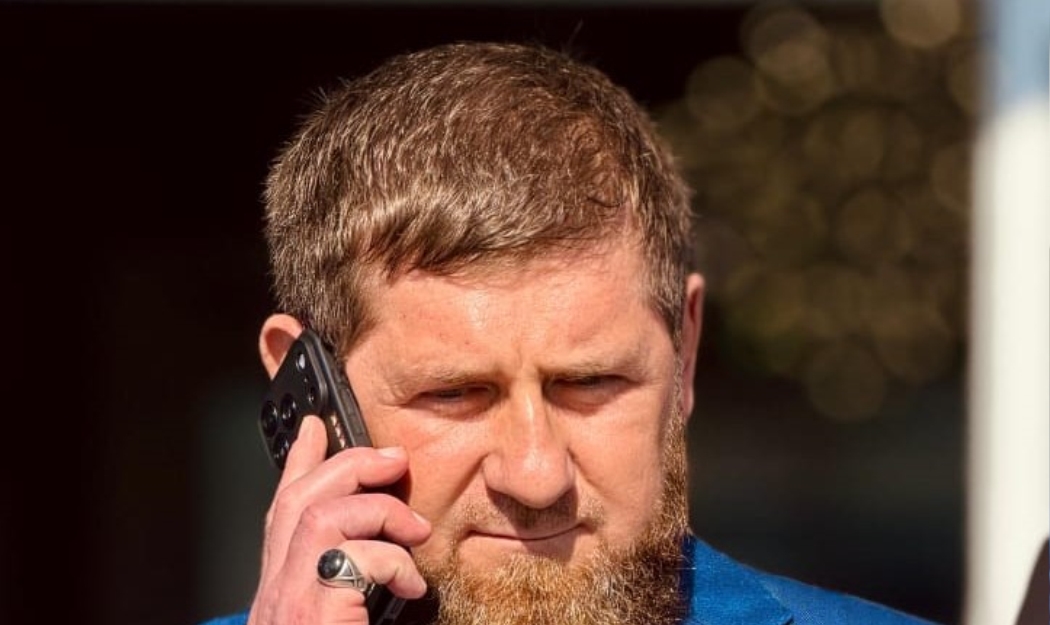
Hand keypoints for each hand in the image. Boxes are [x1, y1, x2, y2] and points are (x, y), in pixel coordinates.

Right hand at [246, 416, 431, 624]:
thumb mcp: (336, 612)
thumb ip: (346, 578)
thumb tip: (383, 541)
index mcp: (282, 588)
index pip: (283, 512)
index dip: (299, 463)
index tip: (315, 428)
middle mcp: (276, 593)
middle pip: (299, 500)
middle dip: (349, 465)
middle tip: (395, 461)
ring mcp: (291, 601)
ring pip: (321, 518)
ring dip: (378, 510)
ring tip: (416, 530)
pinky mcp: (314, 615)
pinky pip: (353, 559)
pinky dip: (393, 560)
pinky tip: (411, 583)